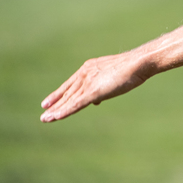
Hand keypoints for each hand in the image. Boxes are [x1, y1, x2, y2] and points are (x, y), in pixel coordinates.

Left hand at [40, 52, 154, 121]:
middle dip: (55, 103)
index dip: (59, 94)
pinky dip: (64, 111)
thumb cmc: (131, 68)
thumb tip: (96, 101)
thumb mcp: (114, 77)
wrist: (138, 63)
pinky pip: (75, 104)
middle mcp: (85, 74)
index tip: (48, 102)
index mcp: (89, 68)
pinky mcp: (93, 91)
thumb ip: (102, 87)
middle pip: (67, 92)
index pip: (70, 84)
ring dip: (56, 111)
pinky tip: (55, 117)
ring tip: (45, 119)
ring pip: (69, 100)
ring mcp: (88, 82)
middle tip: (44, 112)